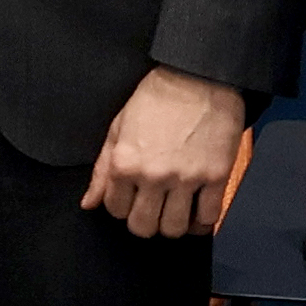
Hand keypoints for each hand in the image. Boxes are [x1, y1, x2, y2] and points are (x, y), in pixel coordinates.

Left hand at [79, 67, 253, 237]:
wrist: (199, 77)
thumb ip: (102, 170)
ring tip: (174, 212)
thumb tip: (89, 203)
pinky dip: (202, 222)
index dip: (122, 207)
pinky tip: (198, 212)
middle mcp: (153, 175)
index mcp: (124, 162)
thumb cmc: (158, 98)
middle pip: (143, 227)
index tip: (131, 199)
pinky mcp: (216, 176)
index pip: (115, 209)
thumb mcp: (119, 128)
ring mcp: (186, 177)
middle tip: (152, 210)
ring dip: (172, 225)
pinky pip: (208, 217)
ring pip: (173, 228)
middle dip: (144, 223)